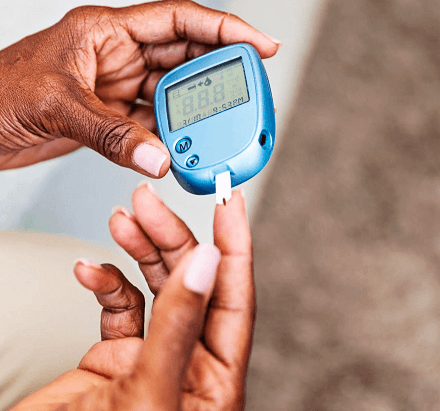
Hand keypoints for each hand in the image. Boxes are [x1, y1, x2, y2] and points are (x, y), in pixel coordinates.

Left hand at [0, 0, 278, 171]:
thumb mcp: (56, 106)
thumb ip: (111, 134)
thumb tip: (159, 157)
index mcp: (107, 33)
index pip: (179, 21)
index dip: (224, 28)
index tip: (259, 43)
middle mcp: (119, 58)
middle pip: (185, 59)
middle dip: (220, 74)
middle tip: (249, 91)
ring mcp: (119, 90)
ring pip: (173, 97)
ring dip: (197, 114)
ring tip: (222, 128)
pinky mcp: (114, 119)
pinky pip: (155, 126)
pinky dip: (172, 139)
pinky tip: (185, 148)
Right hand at [12, 187, 253, 409]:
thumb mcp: (151, 396)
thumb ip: (179, 328)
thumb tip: (208, 264)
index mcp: (215, 379)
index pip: (234, 296)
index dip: (234, 243)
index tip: (227, 201)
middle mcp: (188, 362)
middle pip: (191, 282)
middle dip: (170, 237)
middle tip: (149, 203)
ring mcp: (152, 357)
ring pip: (156, 286)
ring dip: (139, 250)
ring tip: (124, 219)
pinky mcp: (115, 358)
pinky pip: (118, 307)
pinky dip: (105, 283)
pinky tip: (91, 269)